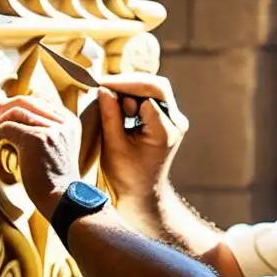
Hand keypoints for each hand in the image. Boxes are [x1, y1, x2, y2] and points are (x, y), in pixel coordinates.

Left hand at [0, 95, 82, 220]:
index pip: (40, 101)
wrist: (62, 198)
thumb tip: (15, 108)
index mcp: (70, 122)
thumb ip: (43, 129)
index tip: (4, 113)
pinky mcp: (36, 139)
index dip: (18, 104)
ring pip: (17, 111)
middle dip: (6, 107)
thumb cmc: (53, 178)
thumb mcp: (56, 147)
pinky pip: (8, 127)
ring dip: (1, 121)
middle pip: (28, 101)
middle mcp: (63, 122)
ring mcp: (51, 129)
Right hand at [97, 74, 188, 207]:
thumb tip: (103, 89)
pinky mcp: (169, 119)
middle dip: (129, 83)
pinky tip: (119, 102)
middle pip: (157, 86)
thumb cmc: (127, 176)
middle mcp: (176, 122)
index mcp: (165, 131)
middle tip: (104, 86)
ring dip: (132, 89)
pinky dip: (135, 96)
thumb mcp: (113, 146)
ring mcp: (175, 120)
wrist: (143, 194)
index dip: (123, 86)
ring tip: (110, 97)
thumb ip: (110, 116)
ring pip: (156, 89)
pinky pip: (153, 97)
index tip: (100, 85)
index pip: (148, 94)